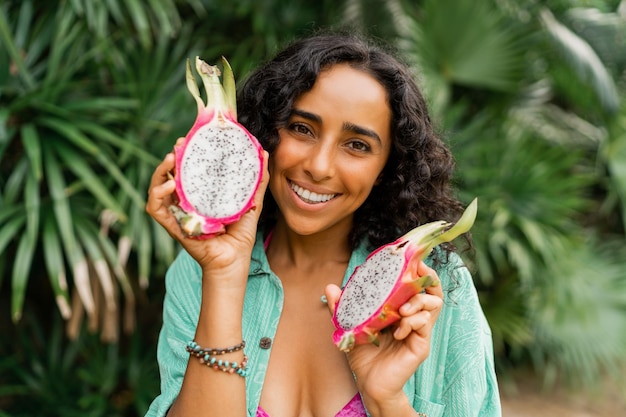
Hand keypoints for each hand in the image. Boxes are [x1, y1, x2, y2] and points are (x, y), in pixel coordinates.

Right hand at [146, 138, 269, 278]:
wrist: (235, 260)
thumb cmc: (240, 233)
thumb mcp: (251, 202)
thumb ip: (257, 179)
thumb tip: (264, 152)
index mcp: (200, 194)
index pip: (187, 168)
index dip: (186, 152)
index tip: (191, 137)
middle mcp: (185, 202)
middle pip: (170, 174)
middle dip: (171, 157)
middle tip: (180, 143)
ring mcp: (177, 214)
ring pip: (157, 188)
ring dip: (160, 171)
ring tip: (171, 159)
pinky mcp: (173, 226)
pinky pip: (155, 210)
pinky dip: (156, 196)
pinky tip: (168, 185)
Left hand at [324, 261, 442, 411]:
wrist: (369, 382)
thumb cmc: (364, 354)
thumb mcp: (351, 326)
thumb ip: (342, 308)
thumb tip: (330, 287)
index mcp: (400, 310)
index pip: (415, 286)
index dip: (417, 271)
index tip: (410, 260)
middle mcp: (413, 318)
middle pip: (432, 291)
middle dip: (427, 278)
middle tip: (418, 270)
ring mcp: (419, 331)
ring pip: (433, 305)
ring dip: (419, 300)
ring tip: (403, 308)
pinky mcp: (421, 345)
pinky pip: (424, 324)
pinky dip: (412, 321)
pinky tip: (398, 330)